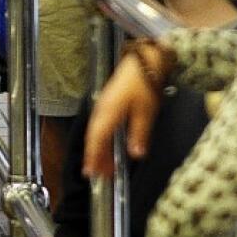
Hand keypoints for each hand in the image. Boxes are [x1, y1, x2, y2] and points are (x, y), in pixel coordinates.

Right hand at [82, 53, 162, 177]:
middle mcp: (101, 110)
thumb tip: (135, 155)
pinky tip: (108, 145)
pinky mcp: (108, 103)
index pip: (96, 139)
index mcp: (108, 114)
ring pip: (96, 132)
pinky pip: (100, 125)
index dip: (92, 157)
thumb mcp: (146, 112)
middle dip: (95, 157)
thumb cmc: (144, 84)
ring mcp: (103, 106)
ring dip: (99, 149)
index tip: (90, 173)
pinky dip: (102, 138)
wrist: (143, 61)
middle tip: (99, 175)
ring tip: (105, 165)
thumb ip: (139, 134)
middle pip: (93, 138)